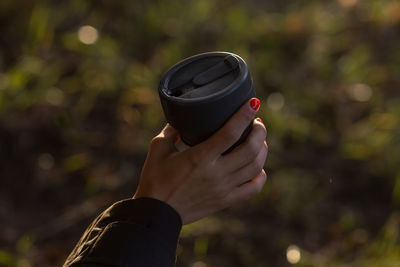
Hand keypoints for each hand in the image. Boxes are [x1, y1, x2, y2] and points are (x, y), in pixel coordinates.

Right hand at [133, 98, 267, 223]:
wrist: (156, 214)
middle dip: (260, 132)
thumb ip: (171, 130)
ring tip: (259, 140)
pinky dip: (260, 176)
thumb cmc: (154, 179)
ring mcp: (223, 189)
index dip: (244, 115)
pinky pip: (253, 189)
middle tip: (257, 122)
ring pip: (256, 167)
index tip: (254, 103)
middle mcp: (216, 173)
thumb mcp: (158, 148)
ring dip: (262, 150)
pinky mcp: (225, 201)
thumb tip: (182, 118)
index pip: (230, 133)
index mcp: (199, 157)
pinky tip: (258, 167)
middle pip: (250, 149)